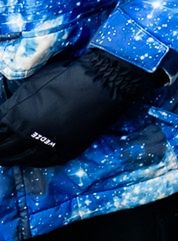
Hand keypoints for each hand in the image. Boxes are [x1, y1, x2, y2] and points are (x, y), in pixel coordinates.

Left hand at [0, 49, 162, 167]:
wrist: (104, 84)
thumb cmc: (67, 77)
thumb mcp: (32, 85)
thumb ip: (15, 103)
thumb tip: (5, 114)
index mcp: (17, 117)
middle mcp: (29, 135)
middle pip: (4, 149)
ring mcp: (49, 146)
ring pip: (22, 159)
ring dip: (10, 159)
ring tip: (5, 159)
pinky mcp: (66, 151)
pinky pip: (44, 162)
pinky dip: (32, 163)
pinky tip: (27, 161)